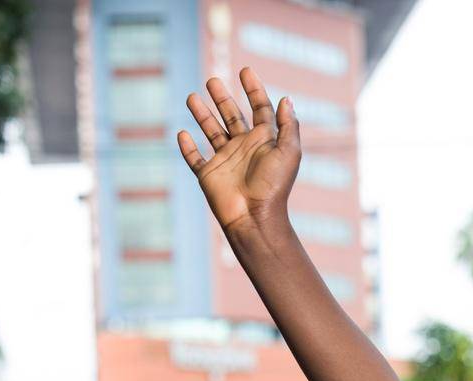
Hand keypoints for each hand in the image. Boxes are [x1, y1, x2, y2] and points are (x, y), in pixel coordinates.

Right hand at [177, 66, 300, 236]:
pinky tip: (182, 133)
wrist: (254, 217)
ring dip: (202, 115)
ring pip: (211, 132)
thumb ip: (288, 125)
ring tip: (192, 97)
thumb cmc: (274, 186)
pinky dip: (187, 147)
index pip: (260, 109)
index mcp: (263, 141)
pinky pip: (195, 158)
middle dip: (222, 98)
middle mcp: (244, 148)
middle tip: (212, 81)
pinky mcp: (208, 175)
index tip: (245, 70)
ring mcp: (225, 161)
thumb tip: (286, 99)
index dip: (254, 89)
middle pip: (232, 116)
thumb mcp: (289, 153)